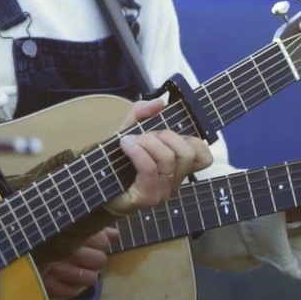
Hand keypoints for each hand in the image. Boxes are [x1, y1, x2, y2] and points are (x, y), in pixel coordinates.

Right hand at [42, 228, 117, 299]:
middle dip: (96, 259)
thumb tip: (115, 234)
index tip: (92, 242)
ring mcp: (56, 270)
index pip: (101, 240)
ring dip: (88, 275)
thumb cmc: (37, 232)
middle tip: (85, 256)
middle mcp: (64, 250)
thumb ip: (91, 229)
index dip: (102, 242)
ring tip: (78, 270)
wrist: (5, 244)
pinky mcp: (47, 286)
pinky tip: (65, 280)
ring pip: (91, 278)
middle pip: (99, 260)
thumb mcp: (62, 225)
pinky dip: (71, 288)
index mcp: (67, 231)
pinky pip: (71, 292)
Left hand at [105, 99, 213, 215]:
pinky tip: (125, 145)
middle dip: (165, 135)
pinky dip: (138, 152)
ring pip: (168, 159)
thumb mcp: (129, 131)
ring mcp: (163, 191)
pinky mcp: (147, 197)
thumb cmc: (117, 160)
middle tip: (143, 136)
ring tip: (129, 141)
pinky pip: (150, 169)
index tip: (167, 131)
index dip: (191, 138)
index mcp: (178, 166)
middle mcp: (175, 180)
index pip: (204, 155)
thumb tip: (160, 102)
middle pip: (187, 152)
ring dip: (147, 142)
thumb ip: (142, 114)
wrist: (96, 185)